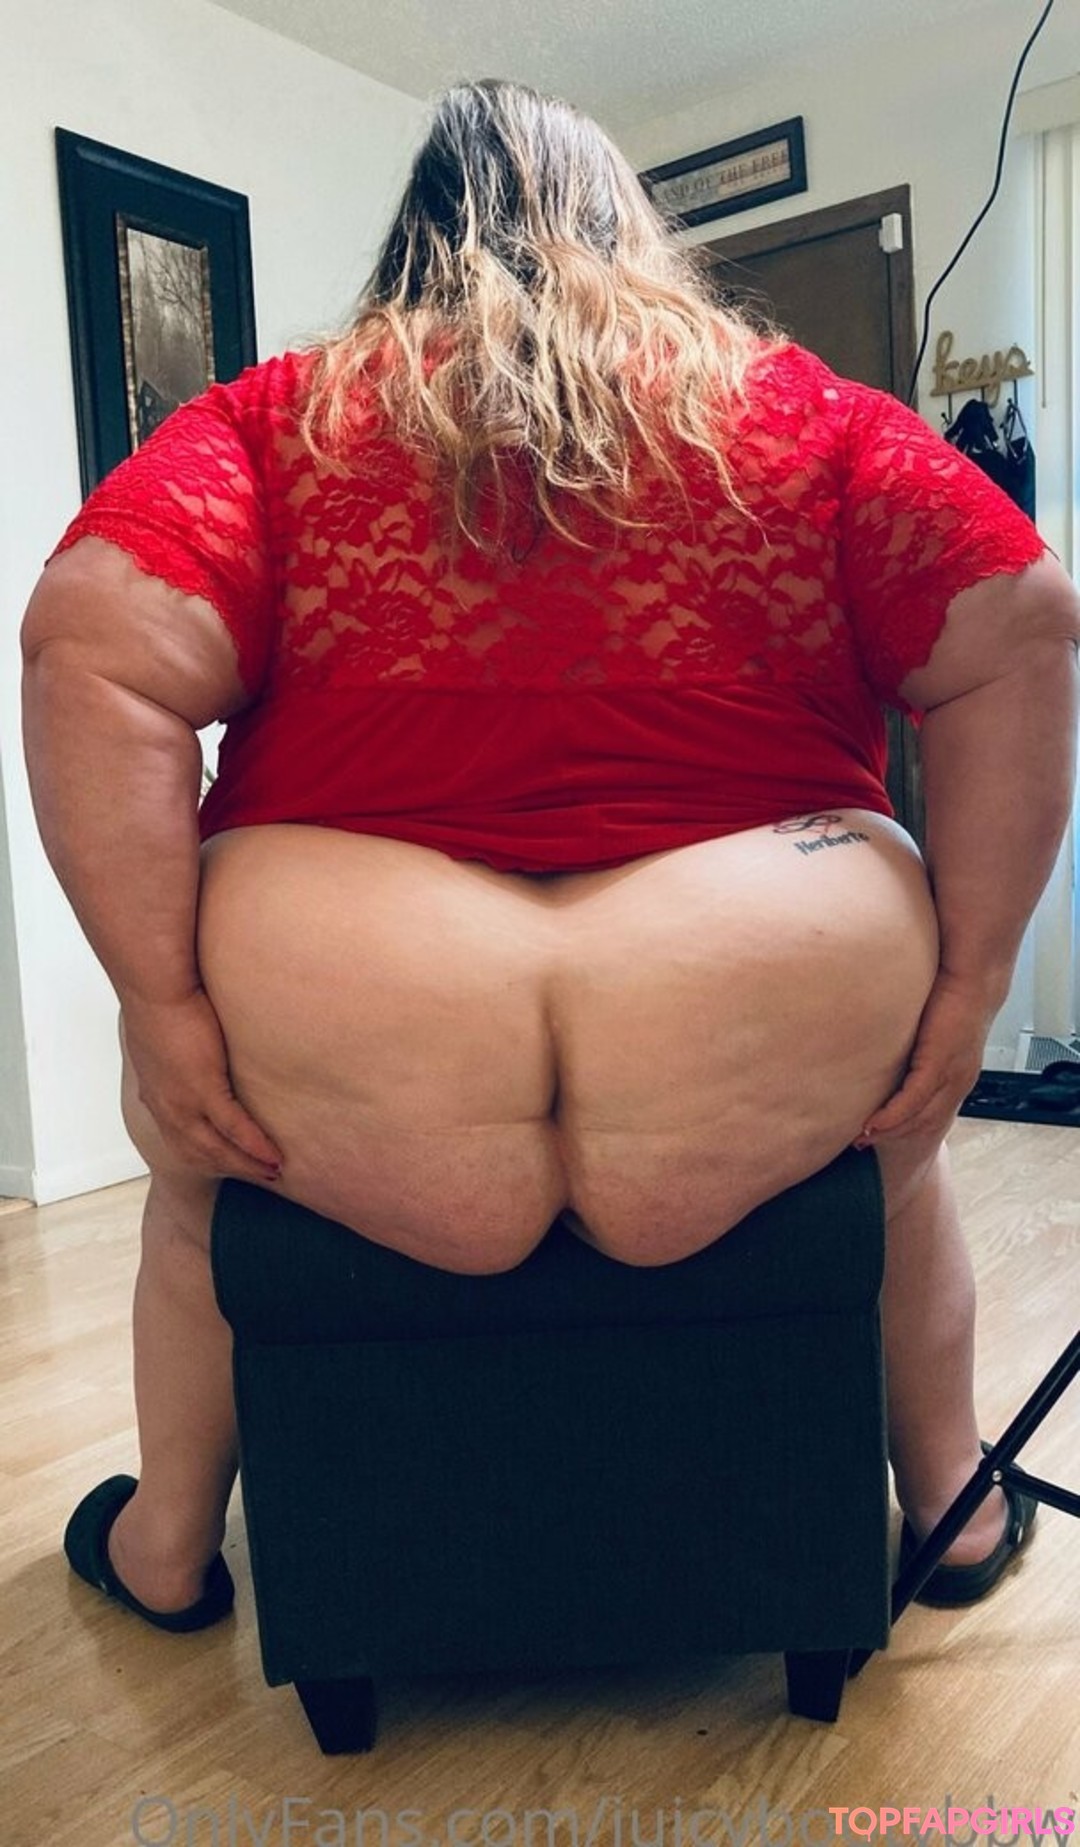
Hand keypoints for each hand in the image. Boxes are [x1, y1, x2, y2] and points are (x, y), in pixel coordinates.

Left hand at [120, 987, 283, 1180]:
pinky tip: (274, 1156)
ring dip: (247, 1165)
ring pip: (217, 1148)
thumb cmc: (159, 1000)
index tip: (229, 1163)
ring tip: (274, 1171)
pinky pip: (234, 1128)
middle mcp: (167, 1107)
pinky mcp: (204, 1089)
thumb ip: (175, 1049)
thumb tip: (187, 1043)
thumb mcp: (161, 1035)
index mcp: (157, 1095)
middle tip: (260, 1176)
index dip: (206, 1156)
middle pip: (199, 1153)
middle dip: (231, 1168)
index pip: (181, 1140)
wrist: (155, 987)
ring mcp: (184, 1102)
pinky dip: (256, 1146)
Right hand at [854, 969, 997, 1148]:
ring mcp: (950, 1077)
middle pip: (924, 1124)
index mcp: (957, 1076)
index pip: (932, 1112)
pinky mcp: (938, 1065)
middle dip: (894, 1137)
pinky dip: (891, 1116)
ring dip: (889, 1132)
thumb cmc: (951, 995)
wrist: (972, 977)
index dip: (906, 1127)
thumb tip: (894, 1047)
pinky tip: (872, 1123)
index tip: (879, 1134)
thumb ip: (918, 1043)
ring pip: (918, 1119)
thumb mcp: (933, 1028)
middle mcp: (957, 1083)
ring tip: (860, 1138)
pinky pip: (912, 1101)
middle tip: (862, 1144)